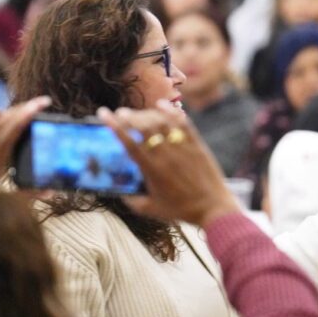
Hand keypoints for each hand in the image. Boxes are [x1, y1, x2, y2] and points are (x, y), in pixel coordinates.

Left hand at [0, 96, 51, 188]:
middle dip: (25, 108)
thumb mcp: (1, 197)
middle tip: (43, 101)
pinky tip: (2, 112)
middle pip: (5, 120)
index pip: (11, 131)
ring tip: (29, 106)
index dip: (25, 116)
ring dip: (13, 110)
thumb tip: (51, 191)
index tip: (39, 105)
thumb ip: (27, 193)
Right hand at [98, 100, 239, 226]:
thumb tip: (118, 191)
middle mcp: (166, 155)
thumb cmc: (181, 211)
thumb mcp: (151, 210)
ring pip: (162, 122)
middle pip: (144, 127)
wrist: (213, 208)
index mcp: (152, 170)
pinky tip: (162, 105)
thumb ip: (131, 201)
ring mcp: (183, 148)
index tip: (104, 114)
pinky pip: (183, 123)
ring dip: (147, 114)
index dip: (115, 126)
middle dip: (129, 116)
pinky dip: (171, 112)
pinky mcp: (197, 145)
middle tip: (120, 113)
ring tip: (138, 113)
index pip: (129, 142)